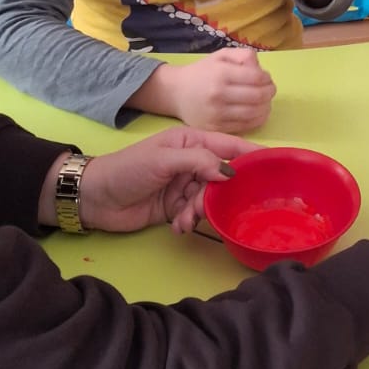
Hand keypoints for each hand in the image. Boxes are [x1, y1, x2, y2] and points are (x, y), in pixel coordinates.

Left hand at [70, 129, 260, 234]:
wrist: (95, 198)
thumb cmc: (127, 169)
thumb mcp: (163, 159)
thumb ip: (198, 161)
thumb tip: (229, 172)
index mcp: (191, 141)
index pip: (229, 145)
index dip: (251, 155)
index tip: (273, 168)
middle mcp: (193, 162)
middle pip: (223, 178)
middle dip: (217, 195)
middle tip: (202, 206)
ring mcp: (185, 185)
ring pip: (210, 199)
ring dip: (200, 212)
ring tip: (183, 220)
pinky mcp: (177, 207)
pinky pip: (196, 215)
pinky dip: (190, 222)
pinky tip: (177, 227)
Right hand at [144, 48, 275, 133]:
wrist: (175, 93)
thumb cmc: (202, 72)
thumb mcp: (221, 56)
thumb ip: (244, 56)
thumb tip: (261, 71)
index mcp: (220, 74)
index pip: (256, 78)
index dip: (267, 78)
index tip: (266, 78)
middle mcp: (218, 95)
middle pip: (258, 97)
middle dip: (270, 92)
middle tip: (270, 90)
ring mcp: (216, 114)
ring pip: (254, 114)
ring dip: (266, 107)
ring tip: (265, 101)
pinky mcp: (215, 128)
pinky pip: (245, 126)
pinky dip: (257, 119)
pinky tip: (256, 112)